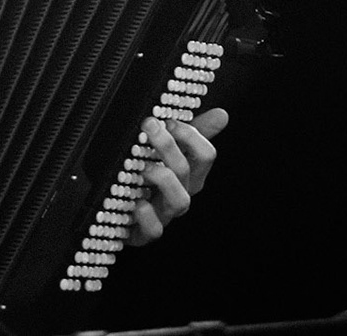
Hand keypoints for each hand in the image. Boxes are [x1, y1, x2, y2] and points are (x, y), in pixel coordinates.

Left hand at [128, 107, 226, 245]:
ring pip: (179, 201)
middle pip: (187, 171)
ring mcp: (165, 215)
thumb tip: (222, 114)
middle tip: (149, 126)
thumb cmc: (152, 184)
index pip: (205, 155)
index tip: (168, 119)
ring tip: (143, 165)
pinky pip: (154, 230)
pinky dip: (148, 217)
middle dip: (169, 146)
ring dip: (163, 179)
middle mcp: (180, 194)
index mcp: (189, 175)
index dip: (190, 135)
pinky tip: (138, 203)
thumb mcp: (172, 154)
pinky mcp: (146, 232)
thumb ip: (193, 134)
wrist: (123, 217)